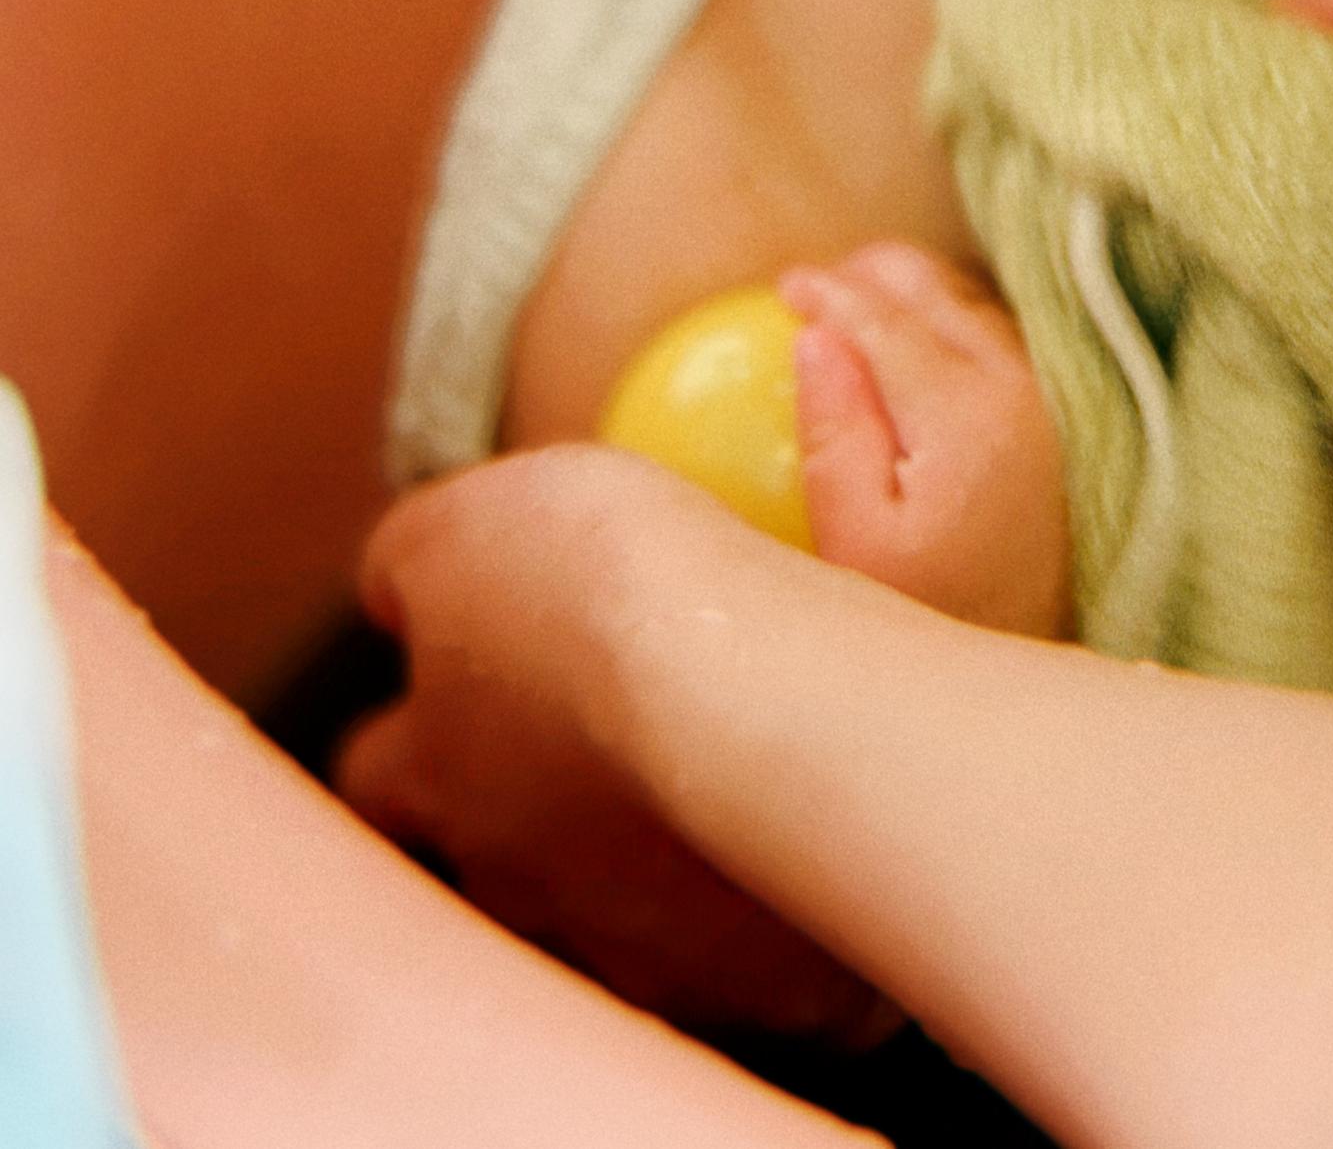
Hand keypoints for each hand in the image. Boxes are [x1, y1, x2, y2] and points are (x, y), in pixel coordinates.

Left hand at [340, 445, 894, 1046]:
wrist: (758, 696)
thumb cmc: (604, 591)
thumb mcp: (464, 526)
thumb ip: (407, 562)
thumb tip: (388, 590)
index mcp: (438, 771)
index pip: (377, 773)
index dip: (405, 735)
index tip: (452, 682)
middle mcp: (513, 877)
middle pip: (488, 863)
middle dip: (523, 818)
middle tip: (588, 746)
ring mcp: (628, 939)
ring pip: (613, 913)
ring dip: (640, 862)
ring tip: (701, 786)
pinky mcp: (739, 978)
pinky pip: (734, 944)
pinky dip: (748, 899)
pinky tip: (785, 838)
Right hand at [781, 244, 1070, 637]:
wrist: (1034, 652)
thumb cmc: (933, 611)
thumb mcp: (856, 542)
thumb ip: (833, 436)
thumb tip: (813, 339)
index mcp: (962, 411)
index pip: (887, 319)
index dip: (831, 291)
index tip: (785, 288)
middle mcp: (1019, 385)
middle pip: (940, 292)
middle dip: (875, 273)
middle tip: (821, 288)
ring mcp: (1052, 396)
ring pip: (976, 305)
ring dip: (919, 293)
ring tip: (863, 308)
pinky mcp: (1069, 416)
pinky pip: (1004, 335)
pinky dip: (956, 319)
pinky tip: (924, 345)